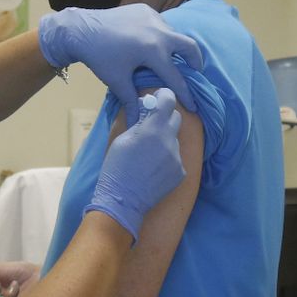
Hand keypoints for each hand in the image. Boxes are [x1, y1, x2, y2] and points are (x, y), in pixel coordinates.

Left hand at [38, 6, 204, 123]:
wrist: (81, 29)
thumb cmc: (99, 57)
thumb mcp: (117, 81)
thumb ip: (132, 102)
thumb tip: (136, 125)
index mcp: (153, 50)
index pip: (176, 76)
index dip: (186, 93)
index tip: (193, 106)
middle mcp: (159, 31)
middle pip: (190, 47)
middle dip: (195, 62)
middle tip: (193, 73)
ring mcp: (153, 17)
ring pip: (174, 34)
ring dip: (175, 48)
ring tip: (167, 60)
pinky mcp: (145, 10)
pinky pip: (160, 25)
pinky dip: (161, 36)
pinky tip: (149, 45)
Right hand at [85, 88, 183, 241]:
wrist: (123, 200)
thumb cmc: (116, 168)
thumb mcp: (122, 139)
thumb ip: (139, 123)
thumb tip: (147, 111)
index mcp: (153, 130)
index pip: (169, 101)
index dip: (164, 96)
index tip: (159, 98)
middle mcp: (169, 142)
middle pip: (176, 118)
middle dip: (165, 117)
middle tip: (152, 125)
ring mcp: (177, 158)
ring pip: (174, 140)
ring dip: (164, 141)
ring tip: (148, 155)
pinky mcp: (180, 172)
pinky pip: (176, 158)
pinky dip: (167, 159)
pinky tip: (153, 169)